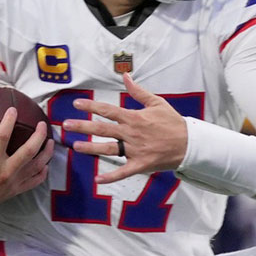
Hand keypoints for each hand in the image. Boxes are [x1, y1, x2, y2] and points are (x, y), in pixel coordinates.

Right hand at [0, 108, 52, 218]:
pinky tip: (45, 163)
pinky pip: (35, 180)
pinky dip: (43, 171)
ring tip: (50, 141)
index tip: (13, 110)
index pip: (3, 136)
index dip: (9, 121)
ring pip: (37, 166)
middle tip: (42, 124)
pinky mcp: (16, 190)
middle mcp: (5, 172)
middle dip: (39, 136)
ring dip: (46, 152)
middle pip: (28, 151)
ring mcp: (13, 182)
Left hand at [61, 72, 186, 183]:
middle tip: (66, 125)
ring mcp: (135, 150)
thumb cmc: (172, 123)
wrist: (189, 143)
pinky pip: (123, 172)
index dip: (91, 106)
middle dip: (83, 126)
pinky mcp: (140, 164)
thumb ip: (138, 91)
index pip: (108, 110)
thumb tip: (125, 76)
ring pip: (108, 149)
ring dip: (91, 148)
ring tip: (75, 146)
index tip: (77, 104)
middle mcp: (132, 133)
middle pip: (103, 129)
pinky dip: (111, 177)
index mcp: (134, 118)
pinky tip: (97, 179)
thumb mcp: (157, 102)